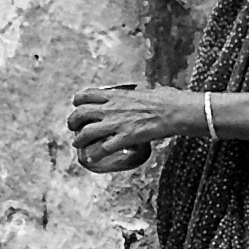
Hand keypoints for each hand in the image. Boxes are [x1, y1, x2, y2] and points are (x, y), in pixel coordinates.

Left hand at [66, 82, 187, 171]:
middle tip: (73, 127)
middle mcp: (112, 108)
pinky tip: (92, 158)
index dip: (78, 101)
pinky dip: (95, 155)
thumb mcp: (147, 91)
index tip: (77, 105)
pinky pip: (103, 148)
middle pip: (81, 113)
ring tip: (78, 144)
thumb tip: (143, 90)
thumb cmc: (166, 100)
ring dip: (79, 140)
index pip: (87, 95)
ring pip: (86, 132)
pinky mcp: (125, 138)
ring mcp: (117, 123)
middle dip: (73, 121)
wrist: (175, 111)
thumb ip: (138, 93)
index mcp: (116, 96)